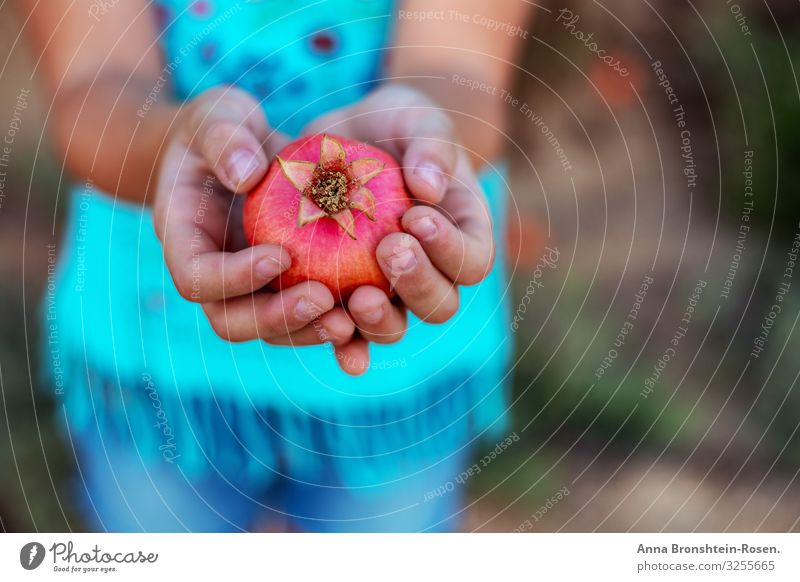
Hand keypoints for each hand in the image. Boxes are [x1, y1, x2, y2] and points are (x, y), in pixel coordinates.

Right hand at [153, 87, 358, 370]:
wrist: (243, 151)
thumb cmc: (224, 128)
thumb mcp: (217, 115)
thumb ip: (223, 137)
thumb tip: (246, 173)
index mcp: (184, 239)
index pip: (197, 276)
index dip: (234, 277)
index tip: (281, 255)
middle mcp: (215, 277)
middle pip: (233, 320)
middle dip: (278, 318)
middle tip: (323, 298)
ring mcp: (252, 290)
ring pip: (274, 331)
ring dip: (310, 331)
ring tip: (350, 318)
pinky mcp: (287, 290)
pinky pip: (309, 319)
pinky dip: (337, 328)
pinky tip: (369, 323)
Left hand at [304, 84, 495, 366]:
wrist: (348, 140)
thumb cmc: (395, 127)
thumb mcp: (418, 118)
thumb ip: (432, 144)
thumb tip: (429, 186)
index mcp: (463, 236)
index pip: (472, 260)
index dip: (450, 249)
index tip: (415, 216)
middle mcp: (431, 274)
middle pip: (440, 304)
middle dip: (417, 284)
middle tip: (388, 248)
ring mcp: (389, 292)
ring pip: (395, 327)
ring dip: (379, 321)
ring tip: (356, 297)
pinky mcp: (347, 297)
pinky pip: (347, 332)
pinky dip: (341, 342)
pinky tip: (327, 332)